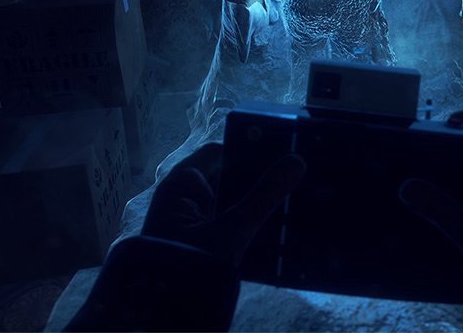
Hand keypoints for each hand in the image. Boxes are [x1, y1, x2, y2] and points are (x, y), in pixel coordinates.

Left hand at [142, 142, 304, 266]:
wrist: (165, 314)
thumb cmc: (187, 266)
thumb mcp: (232, 229)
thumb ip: (264, 195)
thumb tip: (296, 161)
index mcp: (180, 186)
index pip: (218, 152)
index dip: (246, 147)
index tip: (280, 150)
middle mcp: (183, 199)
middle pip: (226, 177)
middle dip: (256, 177)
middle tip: (294, 172)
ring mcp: (192, 222)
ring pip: (230, 202)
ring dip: (254, 202)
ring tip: (293, 195)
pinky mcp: (202, 242)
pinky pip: (229, 222)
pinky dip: (248, 222)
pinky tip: (276, 225)